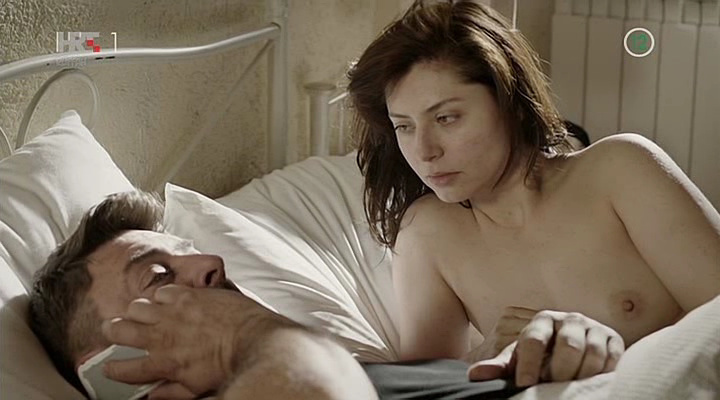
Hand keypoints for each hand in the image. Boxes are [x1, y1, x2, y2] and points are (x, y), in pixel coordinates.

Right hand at [101, 284, 294, 396]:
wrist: (253, 338)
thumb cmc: (228, 365)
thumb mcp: (197, 389)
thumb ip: (170, 392)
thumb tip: (152, 395)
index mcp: (163, 363)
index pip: (124, 368)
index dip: (111, 368)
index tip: (109, 366)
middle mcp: (162, 336)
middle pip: (119, 331)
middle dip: (112, 332)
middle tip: (114, 331)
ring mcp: (173, 312)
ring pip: (136, 307)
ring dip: (135, 312)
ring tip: (141, 315)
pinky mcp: (187, 295)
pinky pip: (161, 292)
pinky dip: (161, 297)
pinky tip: (167, 302)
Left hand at [467, 310, 624, 386]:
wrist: (571, 351)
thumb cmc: (540, 357)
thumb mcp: (519, 360)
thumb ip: (499, 367)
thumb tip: (475, 375)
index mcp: (542, 320)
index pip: (535, 340)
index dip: (529, 365)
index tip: (524, 385)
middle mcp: (570, 319)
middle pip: (568, 346)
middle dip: (559, 372)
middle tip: (552, 387)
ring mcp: (594, 328)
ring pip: (592, 353)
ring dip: (580, 375)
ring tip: (569, 388)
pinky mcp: (614, 339)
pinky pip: (612, 359)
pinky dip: (601, 374)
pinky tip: (589, 383)